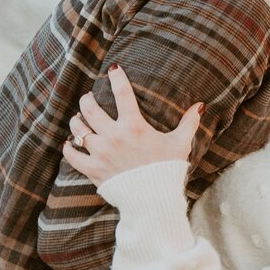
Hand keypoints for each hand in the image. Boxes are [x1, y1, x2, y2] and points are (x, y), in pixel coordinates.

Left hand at [62, 64, 203, 186]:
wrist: (153, 201)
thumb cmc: (168, 171)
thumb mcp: (180, 144)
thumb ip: (189, 123)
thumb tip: (200, 105)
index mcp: (134, 127)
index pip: (122, 94)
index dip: (117, 77)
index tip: (113, 69)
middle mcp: (114, 137)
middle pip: (90, 109)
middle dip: (87, 99)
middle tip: (89, 97)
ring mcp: (101, 153)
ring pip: (79, 129)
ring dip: (77, 121)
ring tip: (78, 118)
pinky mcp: (93, 170)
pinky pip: (73, 155)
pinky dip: (69, 148)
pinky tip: (69, 143)